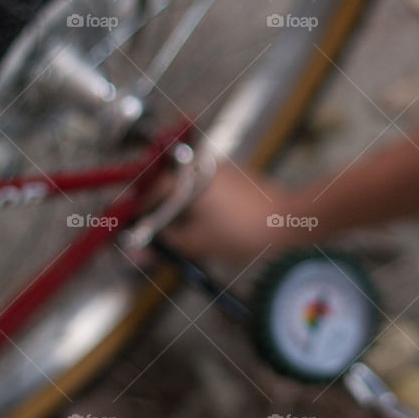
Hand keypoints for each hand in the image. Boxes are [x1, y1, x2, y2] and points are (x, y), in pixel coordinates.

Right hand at [142, 162, 309, 262]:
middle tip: (155, 237)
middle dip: (157, 213)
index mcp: (185, 178)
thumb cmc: (243, 231)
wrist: (289, 220)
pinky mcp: (235, 176)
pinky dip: (198, 206)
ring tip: (181, 236)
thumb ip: (164, 244)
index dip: (135, 212)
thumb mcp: (197, 243)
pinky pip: (206, 189)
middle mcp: (200, 166)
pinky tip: (205, 227)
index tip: (128, 228)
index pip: (147, 191)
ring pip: (186, 189)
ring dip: (178, 210)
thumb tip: (138, 251)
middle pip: (165, 187)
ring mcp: (219, 168)